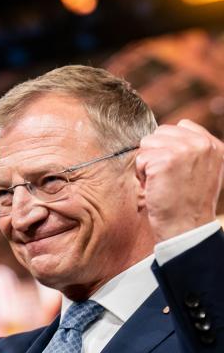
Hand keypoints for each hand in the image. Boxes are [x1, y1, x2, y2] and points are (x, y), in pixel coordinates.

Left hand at [136, 120, 223, 241]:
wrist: (185, 227)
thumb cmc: (187, 203)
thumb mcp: (202, 170)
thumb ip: (191, 150)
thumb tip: (164, 135)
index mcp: (213, 144)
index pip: (180, 126)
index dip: (167, 146)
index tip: (173, 168)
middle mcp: (202, 143)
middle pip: (159, 132)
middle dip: (155, 154)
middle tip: (165, 178)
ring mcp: (184, 149)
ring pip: (147, 143)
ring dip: (146, 163)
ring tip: (160, 182)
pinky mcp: (166, 159)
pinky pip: (140, 158)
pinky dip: (141, 175)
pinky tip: (154, 188)